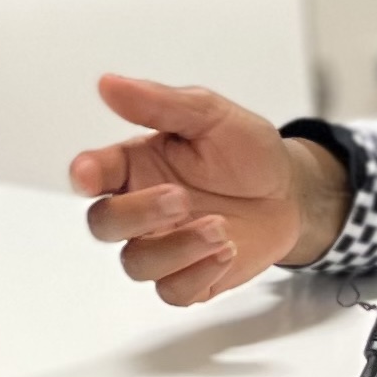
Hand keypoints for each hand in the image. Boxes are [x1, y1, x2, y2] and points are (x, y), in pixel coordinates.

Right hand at [67, 75, 347, 305]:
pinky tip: (226, 252)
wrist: (292, 192)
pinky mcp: (190, 277)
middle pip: (104, 224)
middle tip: (179, 198)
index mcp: (136, 164)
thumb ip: (158, 104)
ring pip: (136, 263)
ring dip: (175, 249)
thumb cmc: (247, 152)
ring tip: (221, 228)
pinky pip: (172, 292)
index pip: (92, 174)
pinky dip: (197, 274)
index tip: (89, 174)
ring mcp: (163, 245)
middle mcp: (142, 209)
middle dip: (136, 214)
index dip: (84, 176)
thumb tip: (109, 84)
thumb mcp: (209, 115)